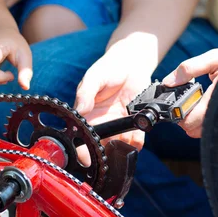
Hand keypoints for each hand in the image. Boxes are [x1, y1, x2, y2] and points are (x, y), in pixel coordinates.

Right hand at [75, 45, 151, 165]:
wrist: (131, 62)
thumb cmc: (107, 68)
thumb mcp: (93, 78)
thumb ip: (85, 93)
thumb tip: (81, 110)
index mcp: (87, 113)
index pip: (81, 135)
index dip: (83, 148)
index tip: (87, 154)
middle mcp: (102, 121)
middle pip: (101, 144)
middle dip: (105, 150)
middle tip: (110, 147)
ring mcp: (118, 122)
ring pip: (118, 144)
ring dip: (121, 146)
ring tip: (124, 139)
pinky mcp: (134, 121)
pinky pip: (136, 137)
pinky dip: (136, 142)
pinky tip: (136, 138)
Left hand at [162, 44, 217, 137]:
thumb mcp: (215, 58)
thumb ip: (190, 68)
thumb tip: (169, 81)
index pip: (193, 120)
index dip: (179, 115)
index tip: (174, 105)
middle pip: (195, 131)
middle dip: (184, 121)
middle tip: (181, 105)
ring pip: (204, 133)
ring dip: (193, 123)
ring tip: (192, 105)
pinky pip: (214, 128)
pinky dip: (204, 122)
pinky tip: (203, 107)